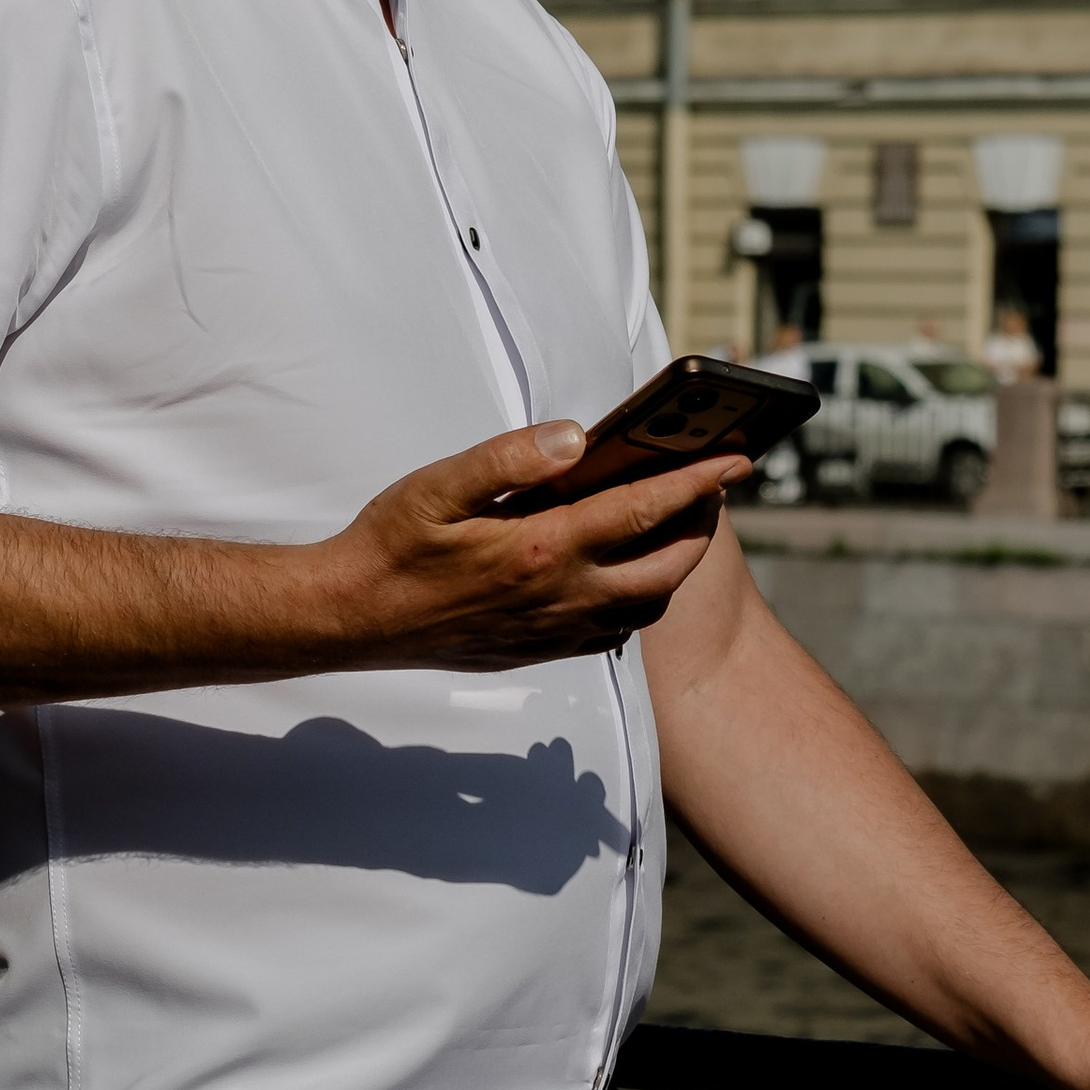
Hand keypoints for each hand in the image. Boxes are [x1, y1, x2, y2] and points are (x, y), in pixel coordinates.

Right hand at [319, 418, 749, 673]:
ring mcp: (551, 631)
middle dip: (702, 529)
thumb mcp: (439, 484)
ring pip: (645, 608)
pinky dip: (634, 604)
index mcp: (542, 548)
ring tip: (674, 530)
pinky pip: (610, 634)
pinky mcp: (537, 652)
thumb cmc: (391, 545)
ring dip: (672, 569)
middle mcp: (559, 596)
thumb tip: (576, 438)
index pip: (642, 509)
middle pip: (666, 568)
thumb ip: (510, 456)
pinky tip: (620, 578)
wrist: (353, 618)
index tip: (736, 461)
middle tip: (713, 492)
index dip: (697, 483)